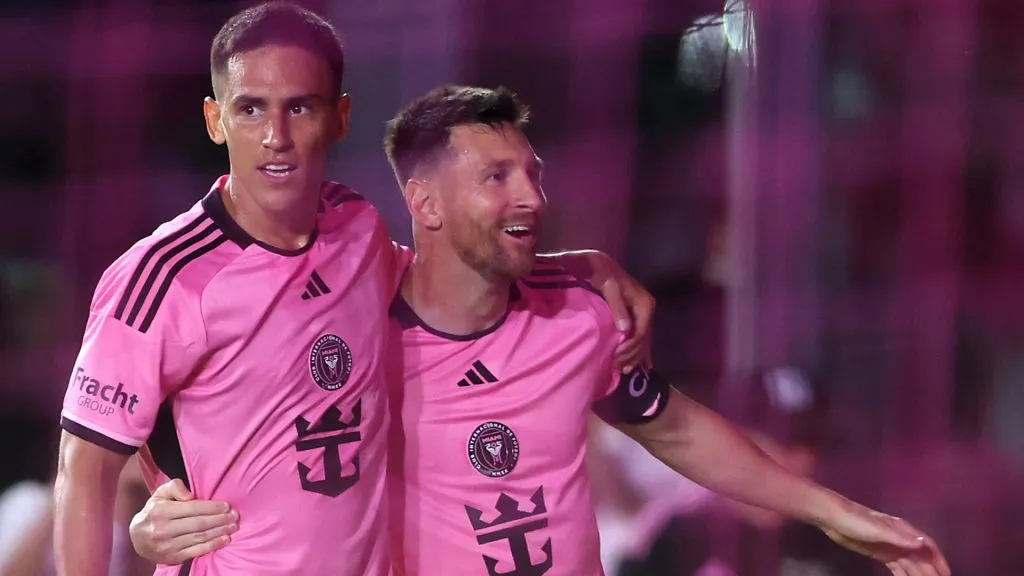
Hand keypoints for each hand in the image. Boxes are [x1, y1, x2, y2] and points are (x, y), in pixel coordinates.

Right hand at [129, 479, 237, 564]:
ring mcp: (167, 546)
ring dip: (219, 532)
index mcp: (161, 512)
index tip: (227, 505)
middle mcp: (163, 530)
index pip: (192, 509)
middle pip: (198, 524)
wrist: (137, 537)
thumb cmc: (154, 511)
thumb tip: (190, 495)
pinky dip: (213, 545)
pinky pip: (197, 551)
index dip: (212, 507)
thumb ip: (175, 487)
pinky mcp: (172, 557)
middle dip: (220, 519)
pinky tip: (225, 539)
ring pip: (199, 537)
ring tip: (233, 526)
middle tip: (234, 516)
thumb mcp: (160, 494)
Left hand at [583, 252, 654, 372]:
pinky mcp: (636, 317)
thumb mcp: (610, 289)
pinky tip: (643, 365)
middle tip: (617, 366)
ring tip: (625, 369)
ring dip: (635, 356)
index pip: (641, 331)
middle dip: (632, 354)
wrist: (601, 267)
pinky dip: (639, 350)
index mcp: (644, 304)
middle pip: (643, 338)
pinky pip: (640, 337)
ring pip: (643, 340)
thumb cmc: (604, 276)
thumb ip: (618, 308)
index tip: (617, 355)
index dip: (631, 345)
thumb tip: (625, 329)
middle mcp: (647, 311)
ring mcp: (642, 315)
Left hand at [819, 499, 949, 575]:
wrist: (832, 518)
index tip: (946, 574)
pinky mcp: (880, 553)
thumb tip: (922, 543)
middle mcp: (900, 538)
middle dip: (930, 571)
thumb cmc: (855, 520)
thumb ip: (899, 537)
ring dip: (918, 575)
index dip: (938, 559)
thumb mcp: (877, 530)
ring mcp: (890, 546)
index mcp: (902, 530)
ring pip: (910, 564)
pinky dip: (904, 575)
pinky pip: (897, 567)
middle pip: (920, 558)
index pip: (926, 546)